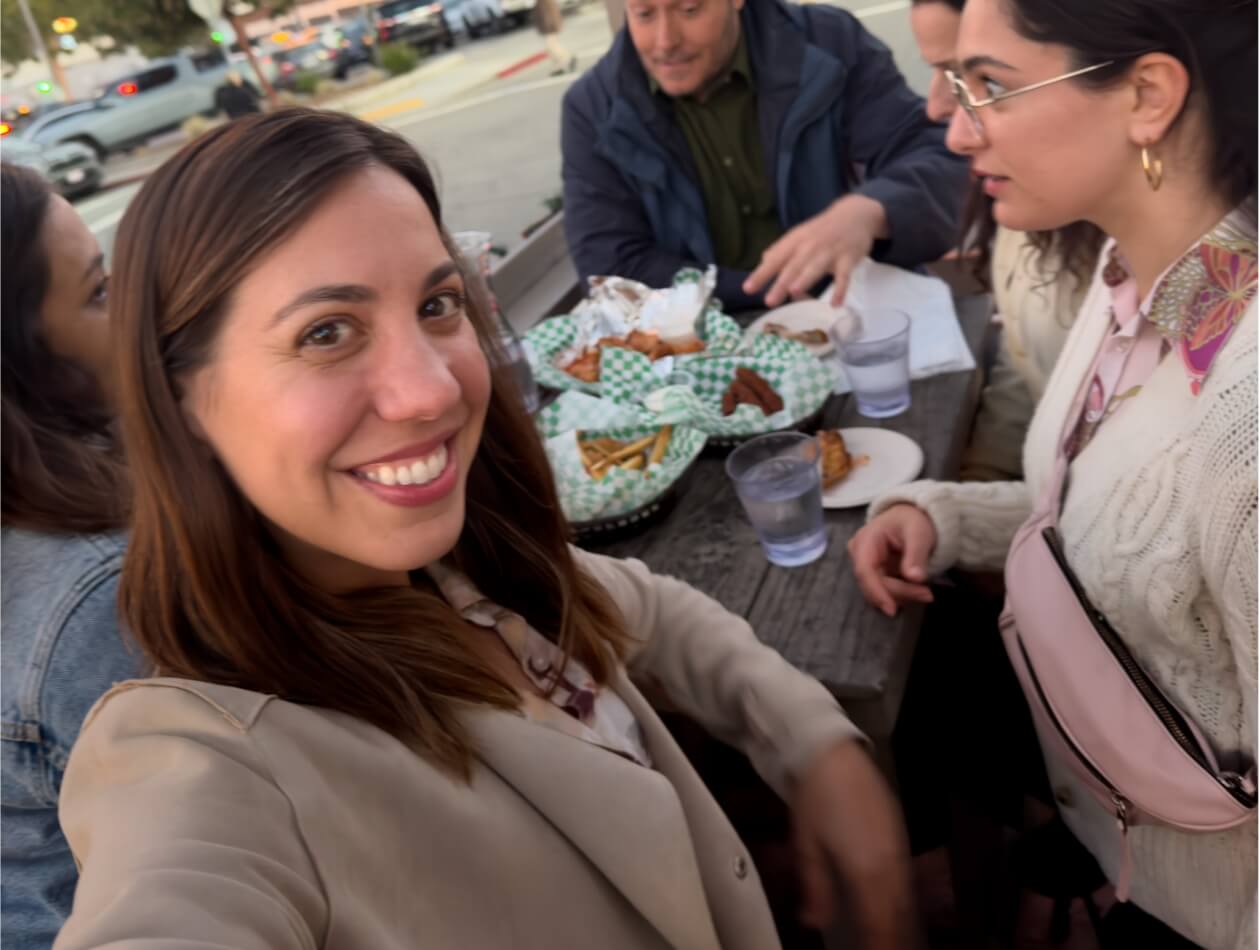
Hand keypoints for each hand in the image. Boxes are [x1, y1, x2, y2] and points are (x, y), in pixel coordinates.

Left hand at [743, 195, 887, 307]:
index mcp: (795, 242)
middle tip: (768, 301)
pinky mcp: (848, 259)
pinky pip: (844, 276)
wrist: (854, 214)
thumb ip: (781, 250)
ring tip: (794, 293)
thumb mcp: (799, 235)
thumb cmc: (821, 230)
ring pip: (815, 268)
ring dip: (805, 279)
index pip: (775, 259)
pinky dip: (841, 290)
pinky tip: (836, 304)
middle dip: (781, 283)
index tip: (747, 289)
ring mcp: (829, 252)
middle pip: (793, 266)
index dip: (761, 274)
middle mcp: (810, 246)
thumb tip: (763, 262)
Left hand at [792, 740, 916, 947]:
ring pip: (907, 899)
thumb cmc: (814, 798)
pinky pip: (907, 880)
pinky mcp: (900, 837)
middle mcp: (891, 864)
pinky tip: (896, 910)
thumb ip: (816, 888)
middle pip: (898, 915)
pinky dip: (903, 902)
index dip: (880, 946)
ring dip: (901, 923)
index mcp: (867, 870)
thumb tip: (815, 922)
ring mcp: (899, 849)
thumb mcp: (807, 846)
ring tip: (893, 941)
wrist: (834, 753)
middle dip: (893, 940)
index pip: (880, 924)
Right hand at [848, 504, 936, 616]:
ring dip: (902, 596)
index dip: (877, 592)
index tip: (892, 609)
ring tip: (926, 592)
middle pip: (872, 584)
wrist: (913, 517)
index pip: (865, 571)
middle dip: (899, 593)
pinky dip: (901, 594)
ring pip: (878, 591)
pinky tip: (917, 590)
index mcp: (865, 541)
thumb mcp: (919, 533)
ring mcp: (866, 566)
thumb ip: (916, 554)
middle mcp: (859, 555)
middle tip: (927, 595)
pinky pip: (884, 590)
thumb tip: (914, 578)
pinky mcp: (875, 574)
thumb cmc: (913, 521)